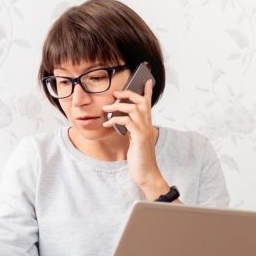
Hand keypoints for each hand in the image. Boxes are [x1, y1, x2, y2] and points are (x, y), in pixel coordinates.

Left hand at [102, 78, 169, 198]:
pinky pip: (127, 122)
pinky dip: (115, 120)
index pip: (148, 104)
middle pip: (141, 102)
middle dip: (128, 94)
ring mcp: (145, 131)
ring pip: (133, 109)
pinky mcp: (140, 137)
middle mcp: (148, 125)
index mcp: (147, 125)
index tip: (146, 80)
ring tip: (106, 109)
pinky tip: (107, 124)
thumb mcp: (135, 142)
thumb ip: (132, 130)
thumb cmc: (140, 159)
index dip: (147, 92)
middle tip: (116, 94)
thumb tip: (122, 121)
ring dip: (118, 107)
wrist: (147, 175)